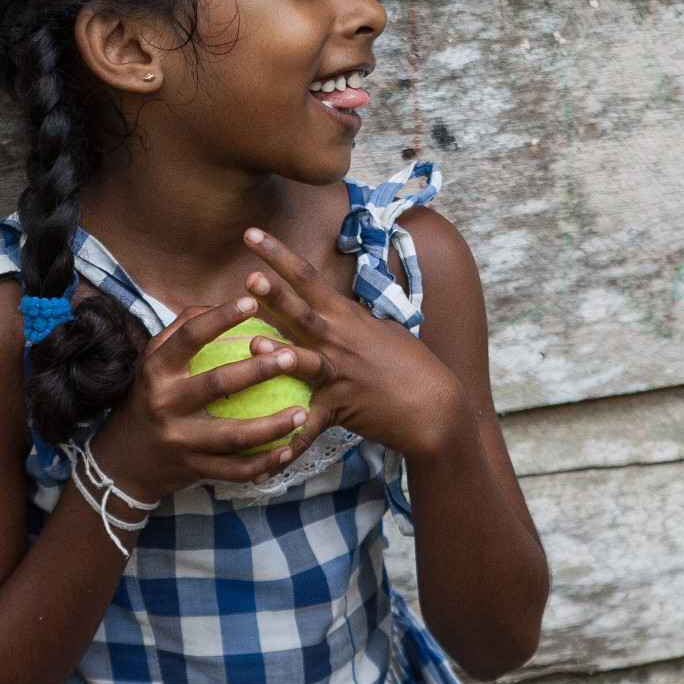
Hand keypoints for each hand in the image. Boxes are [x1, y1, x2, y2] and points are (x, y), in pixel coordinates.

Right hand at [90, 297, 329, 504]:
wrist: (124, 459)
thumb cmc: (149, 396)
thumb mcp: (154, 360)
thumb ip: (183, 328)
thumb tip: (220, 301)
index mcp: (156, 370)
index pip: (190, 337)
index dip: (221, 317)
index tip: (253, 303)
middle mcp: (164, 404)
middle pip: (217, 385)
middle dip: (259, 370)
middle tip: (292, 356)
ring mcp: (179, 440)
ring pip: (234, 435)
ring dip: (273, 426)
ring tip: (303, 413)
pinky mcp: (193, 469)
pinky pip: (235, 469)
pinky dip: (265, 462)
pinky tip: (288, 449)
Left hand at [240, 228, 471, 461]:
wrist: (435, 407)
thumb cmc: (407, 364)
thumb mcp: (378, 327)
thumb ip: (346, 314)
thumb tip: (324, 295)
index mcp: (344, 316)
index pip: (307, 277)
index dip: (278, 253)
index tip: (250, 233)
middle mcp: (339, 340)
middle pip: (301, 312)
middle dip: (275, 294)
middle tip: (249, 277)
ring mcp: (339, 374)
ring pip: (304, 360)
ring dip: (277, 353)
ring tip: (252, 345)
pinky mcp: (340, 408)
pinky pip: (311, 424)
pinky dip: (292, 436)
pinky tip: (272, 450)